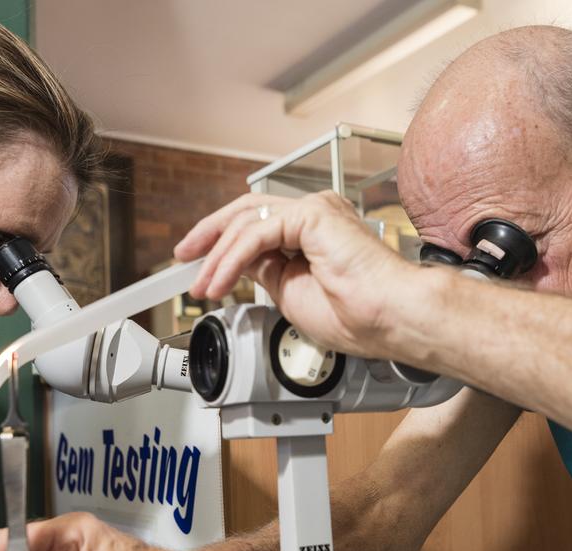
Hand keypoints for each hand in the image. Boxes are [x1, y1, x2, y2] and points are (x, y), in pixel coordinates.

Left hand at [175, 191, 416, 358]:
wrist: (388, 319)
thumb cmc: (356, 316)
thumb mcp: (289, 293)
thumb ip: (264, 271)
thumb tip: (238, 265)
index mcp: (313, 232)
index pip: (256, 224)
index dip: (221, 242)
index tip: (196, 264)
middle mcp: (314, 215)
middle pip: (246, 211)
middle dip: (208, 235)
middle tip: (183, 259)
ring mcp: (313, 210)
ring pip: (247, 222)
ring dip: (217, 257)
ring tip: (203, 286)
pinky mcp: (312, 214)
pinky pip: (257, 233)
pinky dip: (231, 259)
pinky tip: (219, 283)